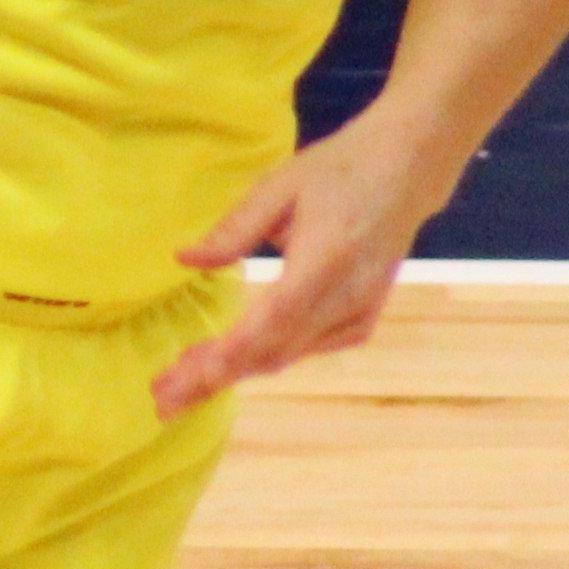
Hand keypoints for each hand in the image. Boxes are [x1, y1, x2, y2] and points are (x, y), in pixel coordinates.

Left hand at [151, 114, 435, 419]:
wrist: (403, 173)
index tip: (182, 377)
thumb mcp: (278, 186)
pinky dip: (268, 357)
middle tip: (164, 398)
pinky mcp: (363, 321)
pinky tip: (233, 361)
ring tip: (184, 381)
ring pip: (288, 356)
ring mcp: (359, 315)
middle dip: (216, 377)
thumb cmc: (334, 170)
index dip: (226, 355)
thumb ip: (233, 229)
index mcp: (325, 259)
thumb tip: (184, 259)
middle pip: (273, 352)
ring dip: (235, 372)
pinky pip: (307, 348)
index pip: (269, 322)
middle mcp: (346, 298)